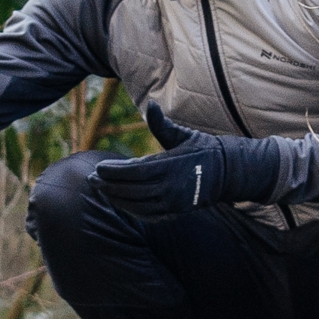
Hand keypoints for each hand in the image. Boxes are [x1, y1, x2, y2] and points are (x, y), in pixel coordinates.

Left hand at [91, 104, 277, 218]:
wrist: (227, 173)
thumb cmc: (201, 149)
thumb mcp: (182, 134)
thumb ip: (161, 123)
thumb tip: (150, 104)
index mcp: (171, 166)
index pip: (135, 172)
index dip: (114, 171)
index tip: (99, 167)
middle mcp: (171, 188)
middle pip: (131, 190)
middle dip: (108, 186)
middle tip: (91, 179)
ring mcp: (173, 203)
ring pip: (136, 205)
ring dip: (115, 198)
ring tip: (100, 189)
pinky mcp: (175, 212)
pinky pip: (146, 214)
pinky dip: (130, 209)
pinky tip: (117, 201)